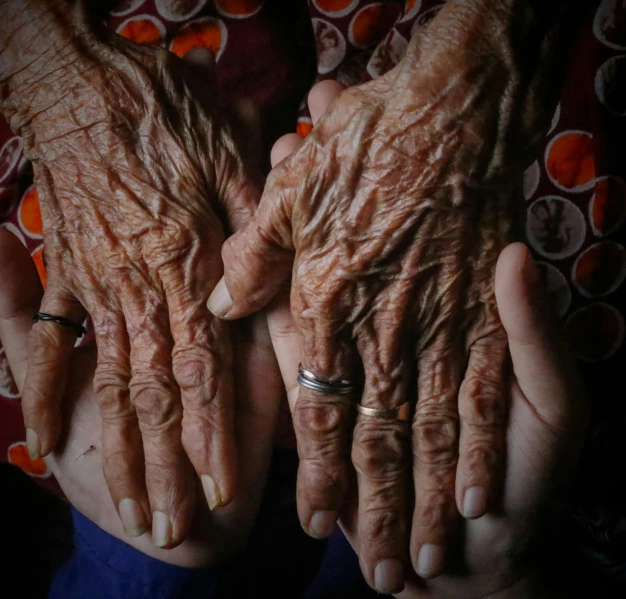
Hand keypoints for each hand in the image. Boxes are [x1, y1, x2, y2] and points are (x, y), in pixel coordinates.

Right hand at [0, 0, 260, 543]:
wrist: (79, 82)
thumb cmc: (167, 116)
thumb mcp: (230, 161)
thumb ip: (246, 232)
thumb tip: (247, 293)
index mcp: (185, 267)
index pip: (204, 370)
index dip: (214, 434)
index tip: (222, 490)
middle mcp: (139, 290)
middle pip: (157, 395)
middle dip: (168, 465)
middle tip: (174, 528)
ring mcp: (95, 290)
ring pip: (110, 384)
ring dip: (119, 449)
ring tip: (129, 510)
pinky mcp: (62, 280)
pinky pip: (47, 346)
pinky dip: (43, 395)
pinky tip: (42, 441)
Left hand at [211, 1, 577, 590]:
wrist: (458, 112)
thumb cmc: (372, 151)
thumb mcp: (296, 193)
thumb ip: (259, 256)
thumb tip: (221, 306)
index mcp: (331, 303)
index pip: (320, 407)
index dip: (319, 473)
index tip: (317, 526)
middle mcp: (382, 326)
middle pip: (378, 436)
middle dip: (379, 511)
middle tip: (383, 575)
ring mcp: (440, 323)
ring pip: (429, 432)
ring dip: (424, 501)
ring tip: (423, 561)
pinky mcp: (488, 314)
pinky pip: (484, 393)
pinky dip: (477, 451)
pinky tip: (471, 497)